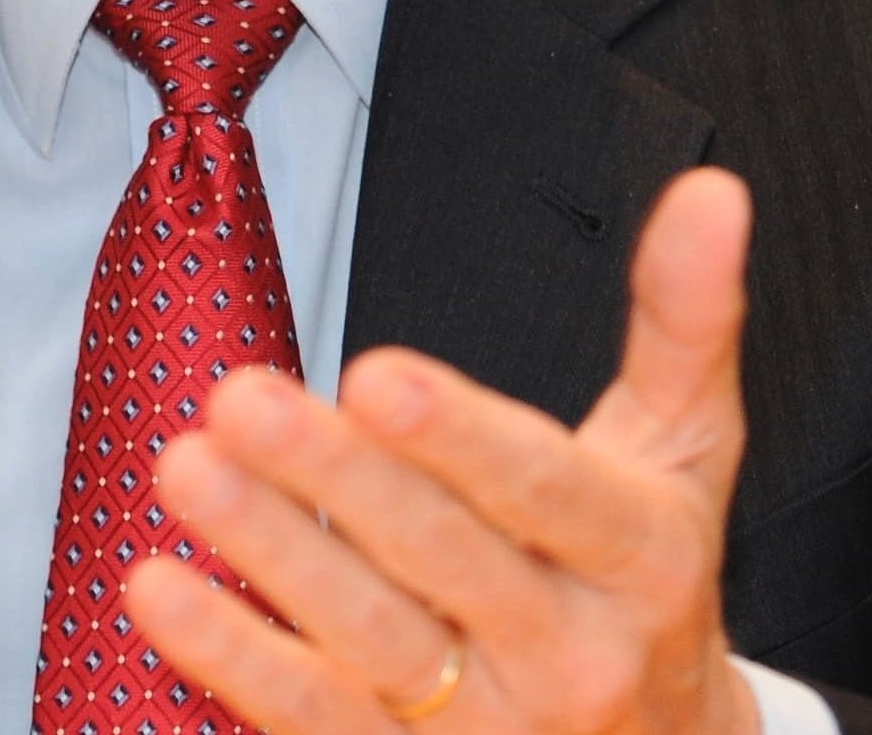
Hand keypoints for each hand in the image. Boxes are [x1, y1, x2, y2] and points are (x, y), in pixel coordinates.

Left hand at [124, 168, 762, 734]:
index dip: (460, 439)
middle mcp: (573, 656)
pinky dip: (233, 656)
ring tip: (187, 468)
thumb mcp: (689, 452)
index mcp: (644, 559)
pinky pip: (315, 723)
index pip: (549, 492)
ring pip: (369, 645)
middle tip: (240, 399)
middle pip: (443, 560)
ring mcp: (494, 730)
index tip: (375, 376)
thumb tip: (711, 191)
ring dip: (269, 555)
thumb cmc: (653, 580)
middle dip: (334, 476)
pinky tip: (160, 588)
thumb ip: (686, 319)